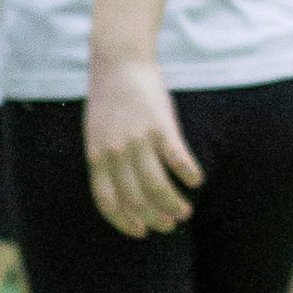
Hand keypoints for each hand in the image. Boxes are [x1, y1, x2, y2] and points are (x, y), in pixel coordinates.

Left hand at [85, 53, 201, 237]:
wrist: (118, 61)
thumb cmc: (109, 98)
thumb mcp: (97, 132)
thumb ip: (106, 159)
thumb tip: (123, 187)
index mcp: (96, 157)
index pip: (107, 202)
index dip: (124, 222)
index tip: (141, 232)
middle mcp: (115, 153)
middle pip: (136, 200)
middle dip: (154, 219)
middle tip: (170, 224)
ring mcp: (137, 140)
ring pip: (157, 187)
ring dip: (173, 205)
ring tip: (185, 212)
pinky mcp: (159, 126)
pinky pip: (176, 159)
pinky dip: (188, 174)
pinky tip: (196, 180)